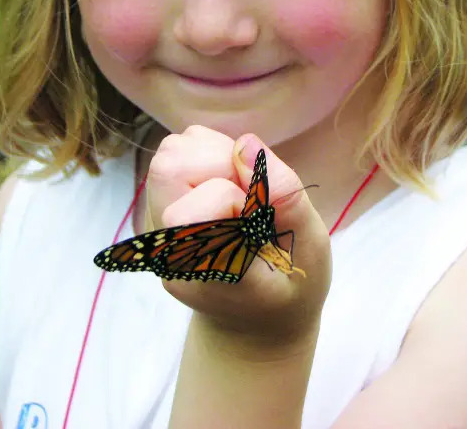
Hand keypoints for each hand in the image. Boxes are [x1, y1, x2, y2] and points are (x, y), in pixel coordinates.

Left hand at [147, 126, 331, 348]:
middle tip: (253, 195)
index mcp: (205, 272)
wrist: (254, 324)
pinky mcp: (157, 212)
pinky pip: (175, 158)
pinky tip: (228, 190)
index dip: (236, 194)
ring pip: (170, 154)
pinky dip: (207, 159)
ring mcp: (155, 232)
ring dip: (213, 156)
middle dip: (220, 162)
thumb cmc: (291, 287)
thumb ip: (284, 196)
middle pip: (170, 166)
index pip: (195, 208)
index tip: (263, 214)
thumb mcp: (311, 247)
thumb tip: (245, 143)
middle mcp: (167, 251)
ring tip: (243, 192)